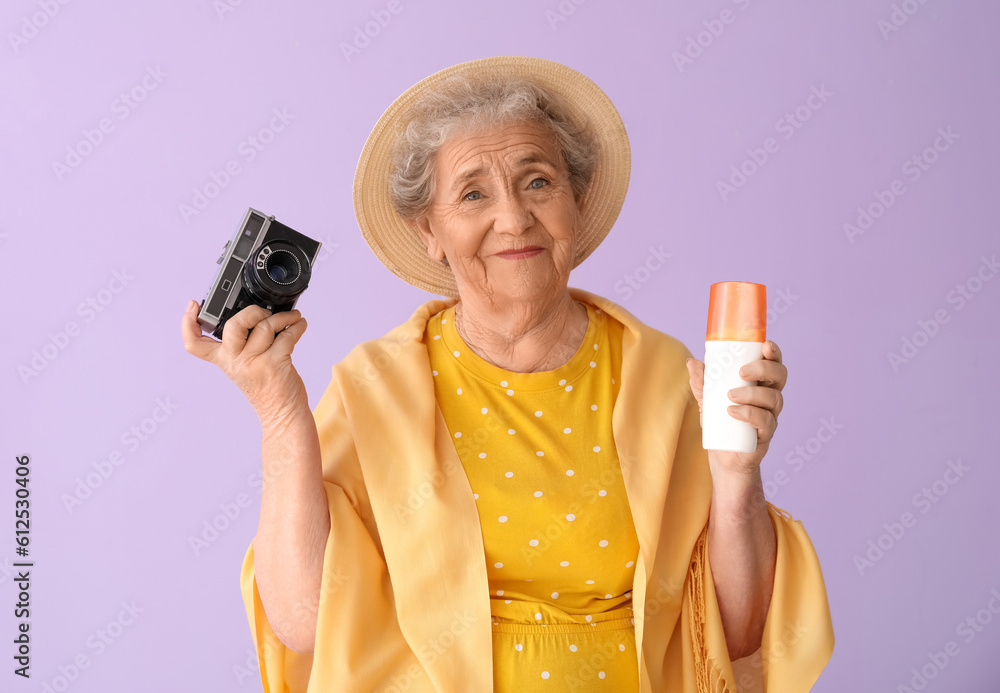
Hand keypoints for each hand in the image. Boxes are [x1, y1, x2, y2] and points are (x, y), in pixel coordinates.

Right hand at [181, 300, 310, 428]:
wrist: (281, 413)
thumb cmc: (266, 386)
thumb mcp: (243, 367)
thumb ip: (241, 344)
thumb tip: (257, 313)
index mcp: (223, 360)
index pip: (194, 343)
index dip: (188, 323)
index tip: (193, 305)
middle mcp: (235, 361)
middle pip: (233, 325)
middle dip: (252, 311)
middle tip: (265, 313)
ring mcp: (254, 363)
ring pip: (265, 326)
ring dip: (284, 317)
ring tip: (292, 317)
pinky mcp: (275, 364)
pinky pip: (287, 335)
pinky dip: (297, 326)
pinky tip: (299, 324)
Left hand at [685, 340, 785, 475]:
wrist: (723, 456)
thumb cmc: (721, 423)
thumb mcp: (707, 400)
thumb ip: (702, 383)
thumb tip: (692, 362)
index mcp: (760, 384)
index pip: (773, 364)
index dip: (774, 353)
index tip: (765, 345)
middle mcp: (770, 397)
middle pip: (779, 376)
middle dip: (764, 369)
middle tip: (742, 372)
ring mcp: (770, 416)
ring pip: (773, 398)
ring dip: (752, 393)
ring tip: (730, 396)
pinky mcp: (766, 434)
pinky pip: (766, 421)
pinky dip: (749, 414)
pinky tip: (732, 412)